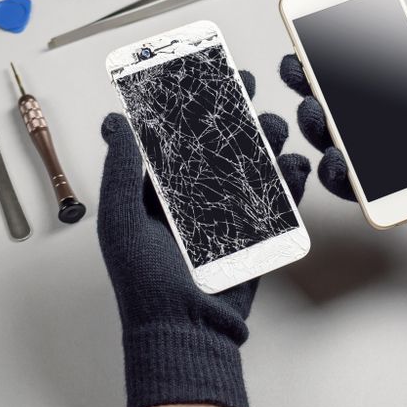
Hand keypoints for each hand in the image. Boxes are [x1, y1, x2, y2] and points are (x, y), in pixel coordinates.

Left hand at [98, 70, 310, 406]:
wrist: (183, 332)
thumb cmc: (145, 281)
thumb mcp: (122, 219)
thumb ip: (122, 170)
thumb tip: (114, 123)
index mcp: (156, 193)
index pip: (173, 138)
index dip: (187, 106)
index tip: (200, 75)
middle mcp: (189, 200)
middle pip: (215, 146)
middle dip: (232, 114)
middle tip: (246, 85)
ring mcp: (223, 217)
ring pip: (247, 168)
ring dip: (263, 143)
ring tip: (274, 124)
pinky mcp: (251, 237)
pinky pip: (272, 203)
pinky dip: (286, 183)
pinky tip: (292, 164)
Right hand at [280, 12, 406, 330]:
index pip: (364, 71)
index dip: (335, 53)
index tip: (313, 34)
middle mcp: (388, 127)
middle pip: (336, 101)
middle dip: (309, 82)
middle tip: (296, 69)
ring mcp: (379, 161)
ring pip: (331, 139)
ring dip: (314, 123)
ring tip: (314, 110)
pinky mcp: (379, 193)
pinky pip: (346, 183)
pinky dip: (334, 170)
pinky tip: (337, 157)